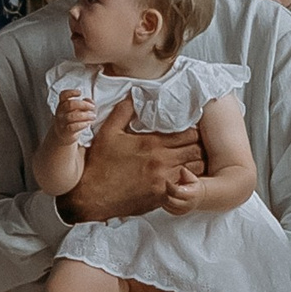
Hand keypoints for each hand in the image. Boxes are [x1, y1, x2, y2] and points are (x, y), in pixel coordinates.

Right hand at [56, 92, 97, 143]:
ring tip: (93, 116)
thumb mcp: (77, 111)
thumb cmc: (72, 121)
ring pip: (72, 116)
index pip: (63, 95)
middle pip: (70, 104)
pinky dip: (82, 124)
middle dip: (84, 105)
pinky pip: (73, 127)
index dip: (71, 92)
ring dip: (85, 115)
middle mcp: (60, 112)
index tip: (80, 93)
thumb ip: (85, 104)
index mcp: (62, 104)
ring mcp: (61, 122)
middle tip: (93, 107)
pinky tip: (88, 123)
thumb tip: (91, 101)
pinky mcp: (65, 131)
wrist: (64, 136)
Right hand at [68, 96, 204, 219]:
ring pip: (196, 169)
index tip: (192, 129)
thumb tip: (134, 94)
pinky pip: (187, 188)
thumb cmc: (99, 163)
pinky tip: (188, 178)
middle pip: (197, 150)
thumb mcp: (108, 132)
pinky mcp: (162, 197)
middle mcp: (161, 162)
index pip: (188, 133)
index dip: (194, 130)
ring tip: (194, 159)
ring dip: (198, 163)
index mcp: (151, 144)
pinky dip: (191, 181)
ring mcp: (163, 181)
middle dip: (200, 145)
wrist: (91, 195)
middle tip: (199, 143)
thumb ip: (124, 111)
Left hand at [158, 164, 206, 217]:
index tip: (166, 180)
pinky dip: (163, 201)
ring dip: (163, 196)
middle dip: (165, 192)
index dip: (169, 186)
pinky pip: (165, 207)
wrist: (198, 197)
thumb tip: (182, 169)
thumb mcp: (193, 178)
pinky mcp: (176, 213)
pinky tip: (166, 195)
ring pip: (166, 204)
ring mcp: (181, 211)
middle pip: (169, 200)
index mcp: (191, 195)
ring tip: (166, 189)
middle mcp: (187, 205)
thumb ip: (187, 174)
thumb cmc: (193, 185)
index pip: (176, 192)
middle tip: (164, 185)